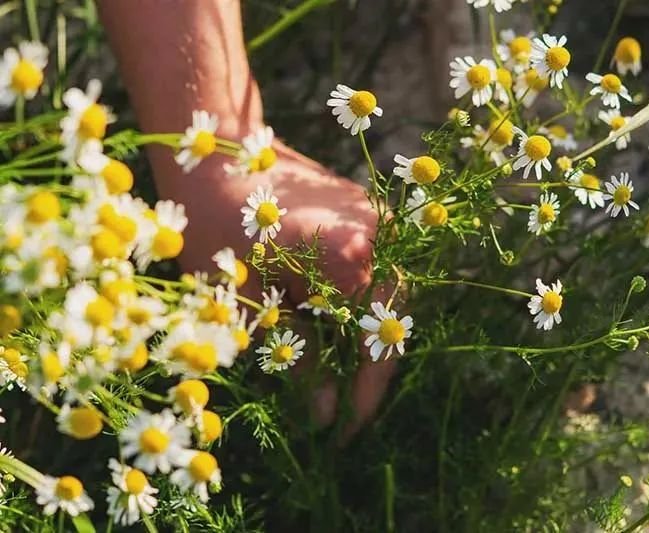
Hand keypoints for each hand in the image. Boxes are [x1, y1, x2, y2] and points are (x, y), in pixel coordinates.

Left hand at [159, 139, 395, 438]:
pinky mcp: (367, 212)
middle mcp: (377, 237)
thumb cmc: (217, 228)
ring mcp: (377, 220)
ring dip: (358, 336)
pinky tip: (327, 323)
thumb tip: (325, 411)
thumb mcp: (251, 304)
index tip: (345, 432)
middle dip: (363, 368)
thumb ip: (299, 357)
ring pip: (383, 298)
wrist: (217, 155)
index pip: (374, 346)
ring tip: (330, 370)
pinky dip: (354, 304)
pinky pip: (374, 271)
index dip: (363, 395)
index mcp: (350, 259)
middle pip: (388, 322)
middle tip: (336, 406)